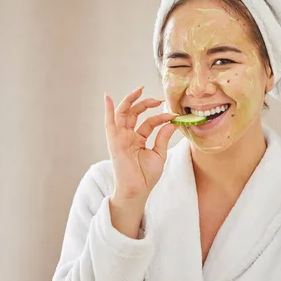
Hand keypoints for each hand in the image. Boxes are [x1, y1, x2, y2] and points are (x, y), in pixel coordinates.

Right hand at [105, 87, 176, 204]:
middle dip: (145, 103)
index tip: (173, 115)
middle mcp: (128, 136)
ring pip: (123, 114)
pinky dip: (107, 110)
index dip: (160, 117)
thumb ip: (163, 137)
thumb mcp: (159, 154)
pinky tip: (107, 97)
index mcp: (138, 139)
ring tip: (140, 90)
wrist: (138, 190)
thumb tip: (173, 122)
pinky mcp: (114, 142)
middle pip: (135, 113)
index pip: (149, 122)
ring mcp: (121, 138)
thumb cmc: (146, 176)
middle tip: (159, 99)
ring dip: (130, 101)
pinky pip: (109, 123)